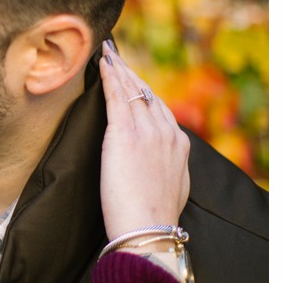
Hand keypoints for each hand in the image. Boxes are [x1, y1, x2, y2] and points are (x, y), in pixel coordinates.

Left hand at [98, 40, 189, 238]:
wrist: (148, 228)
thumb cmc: (152, 216)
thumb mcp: (172, 187)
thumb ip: (167, 167)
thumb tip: (159, 164)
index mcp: (180, 145)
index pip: (160, 110)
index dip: (144, 93)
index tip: (133, 81)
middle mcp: (167, 133)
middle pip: (147, 95)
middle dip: (131, 74)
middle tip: (116, 55)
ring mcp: (148, 132)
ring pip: (133, 91)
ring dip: (119, 69)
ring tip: (106, 54)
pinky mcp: (125, 134)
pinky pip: (117, 97)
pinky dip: (110, 77)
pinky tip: (103, 64)